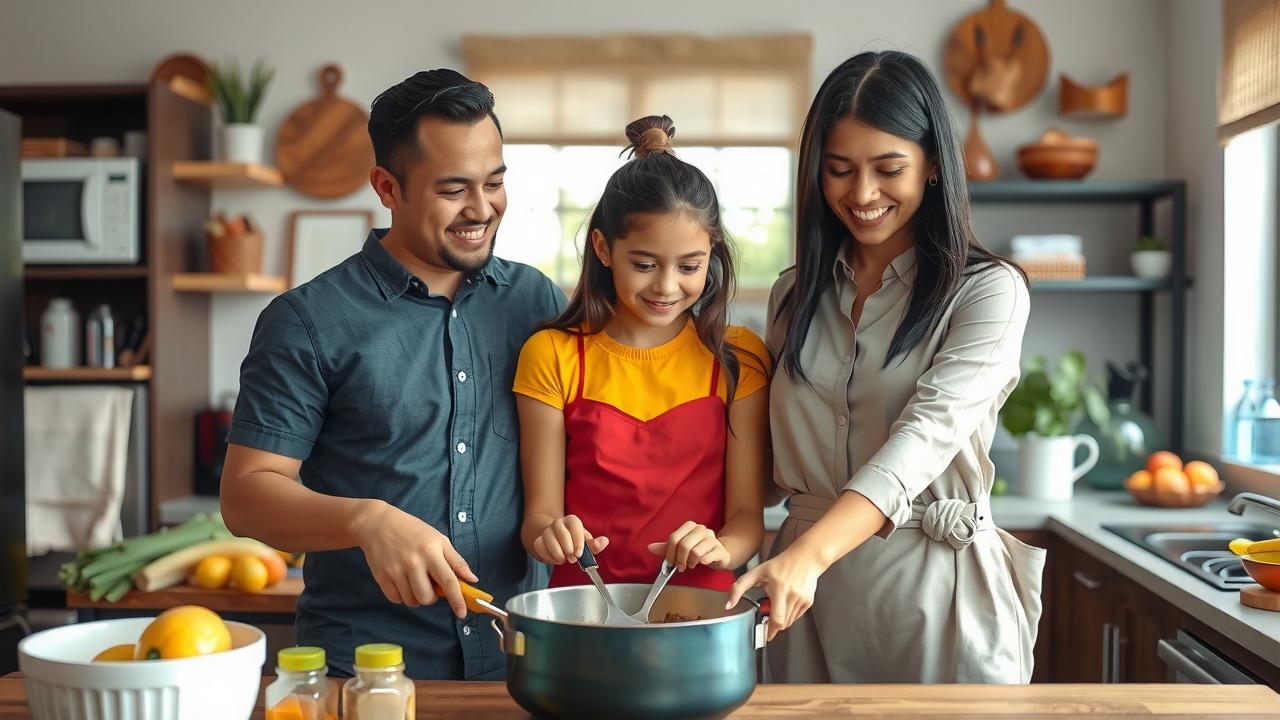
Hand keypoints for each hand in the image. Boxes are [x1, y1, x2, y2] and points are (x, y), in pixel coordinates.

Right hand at [352, 500, 477, 617]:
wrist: (378, 524)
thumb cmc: (413, 531)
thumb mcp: (439, 539)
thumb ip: (456, 561)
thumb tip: (472, 579)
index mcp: (431, 552)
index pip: (448, 581)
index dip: (457, 600)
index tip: (462, 613)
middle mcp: (413, 562)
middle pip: (427, 597)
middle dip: (432, 597)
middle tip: (429, 584)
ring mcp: (395, 570)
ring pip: (411, 601)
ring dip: (417, 597)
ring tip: (415, 581)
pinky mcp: (381, 576)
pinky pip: (396, 599)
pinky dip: (402, 596)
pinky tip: (402, 583)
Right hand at [532, 514, 608, 564]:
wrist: (556, 540)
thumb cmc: (573, 541)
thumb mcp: (585, 543)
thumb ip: (595, 544)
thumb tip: (604, 541)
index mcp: (572, 521)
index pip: (575, 527)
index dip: (578, 542)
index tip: (579, 554)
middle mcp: (558, 523)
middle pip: (562, 534)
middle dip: (568, 549)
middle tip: (572, 559)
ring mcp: (546, 531)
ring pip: (550, 541)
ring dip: (558, 554)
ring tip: (564, 558)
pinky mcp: (538, 540)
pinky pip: (541, 548)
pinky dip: (549, 557)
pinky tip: (556, 558)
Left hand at [647, 521, 729, 570]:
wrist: (719, 553)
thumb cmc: (698, 549)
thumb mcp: (681, 548)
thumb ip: (666, 548)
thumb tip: (650, 547)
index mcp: (690, 526)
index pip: (675, 538)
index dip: (670, 553)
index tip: (670, 563)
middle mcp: (701, 529)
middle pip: (684, 544)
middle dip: (679, 559)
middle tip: (680, 567)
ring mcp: (712, 538)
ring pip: (696, 551)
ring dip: (691, 561)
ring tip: (691, 565)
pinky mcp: (719, 549)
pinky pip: (708, 556)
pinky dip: (703, 561)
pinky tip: (702, 563)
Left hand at [725, 548, 823, 641]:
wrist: (805, 558)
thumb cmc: (780, 564)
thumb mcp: (757, 572)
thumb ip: (739, 587)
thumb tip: (729, 605)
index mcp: (780, 589)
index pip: (777, 620)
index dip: (770, 632)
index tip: (764, 637)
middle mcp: (793, 596)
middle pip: (783, 624)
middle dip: (773, 626)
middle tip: (766, 618)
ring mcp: (803, 600)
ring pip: (789, 621)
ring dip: (780, 620)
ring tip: (775, 605)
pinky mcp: (809, 602)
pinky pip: (796, 616)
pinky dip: (788, 614)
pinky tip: (785, 602)